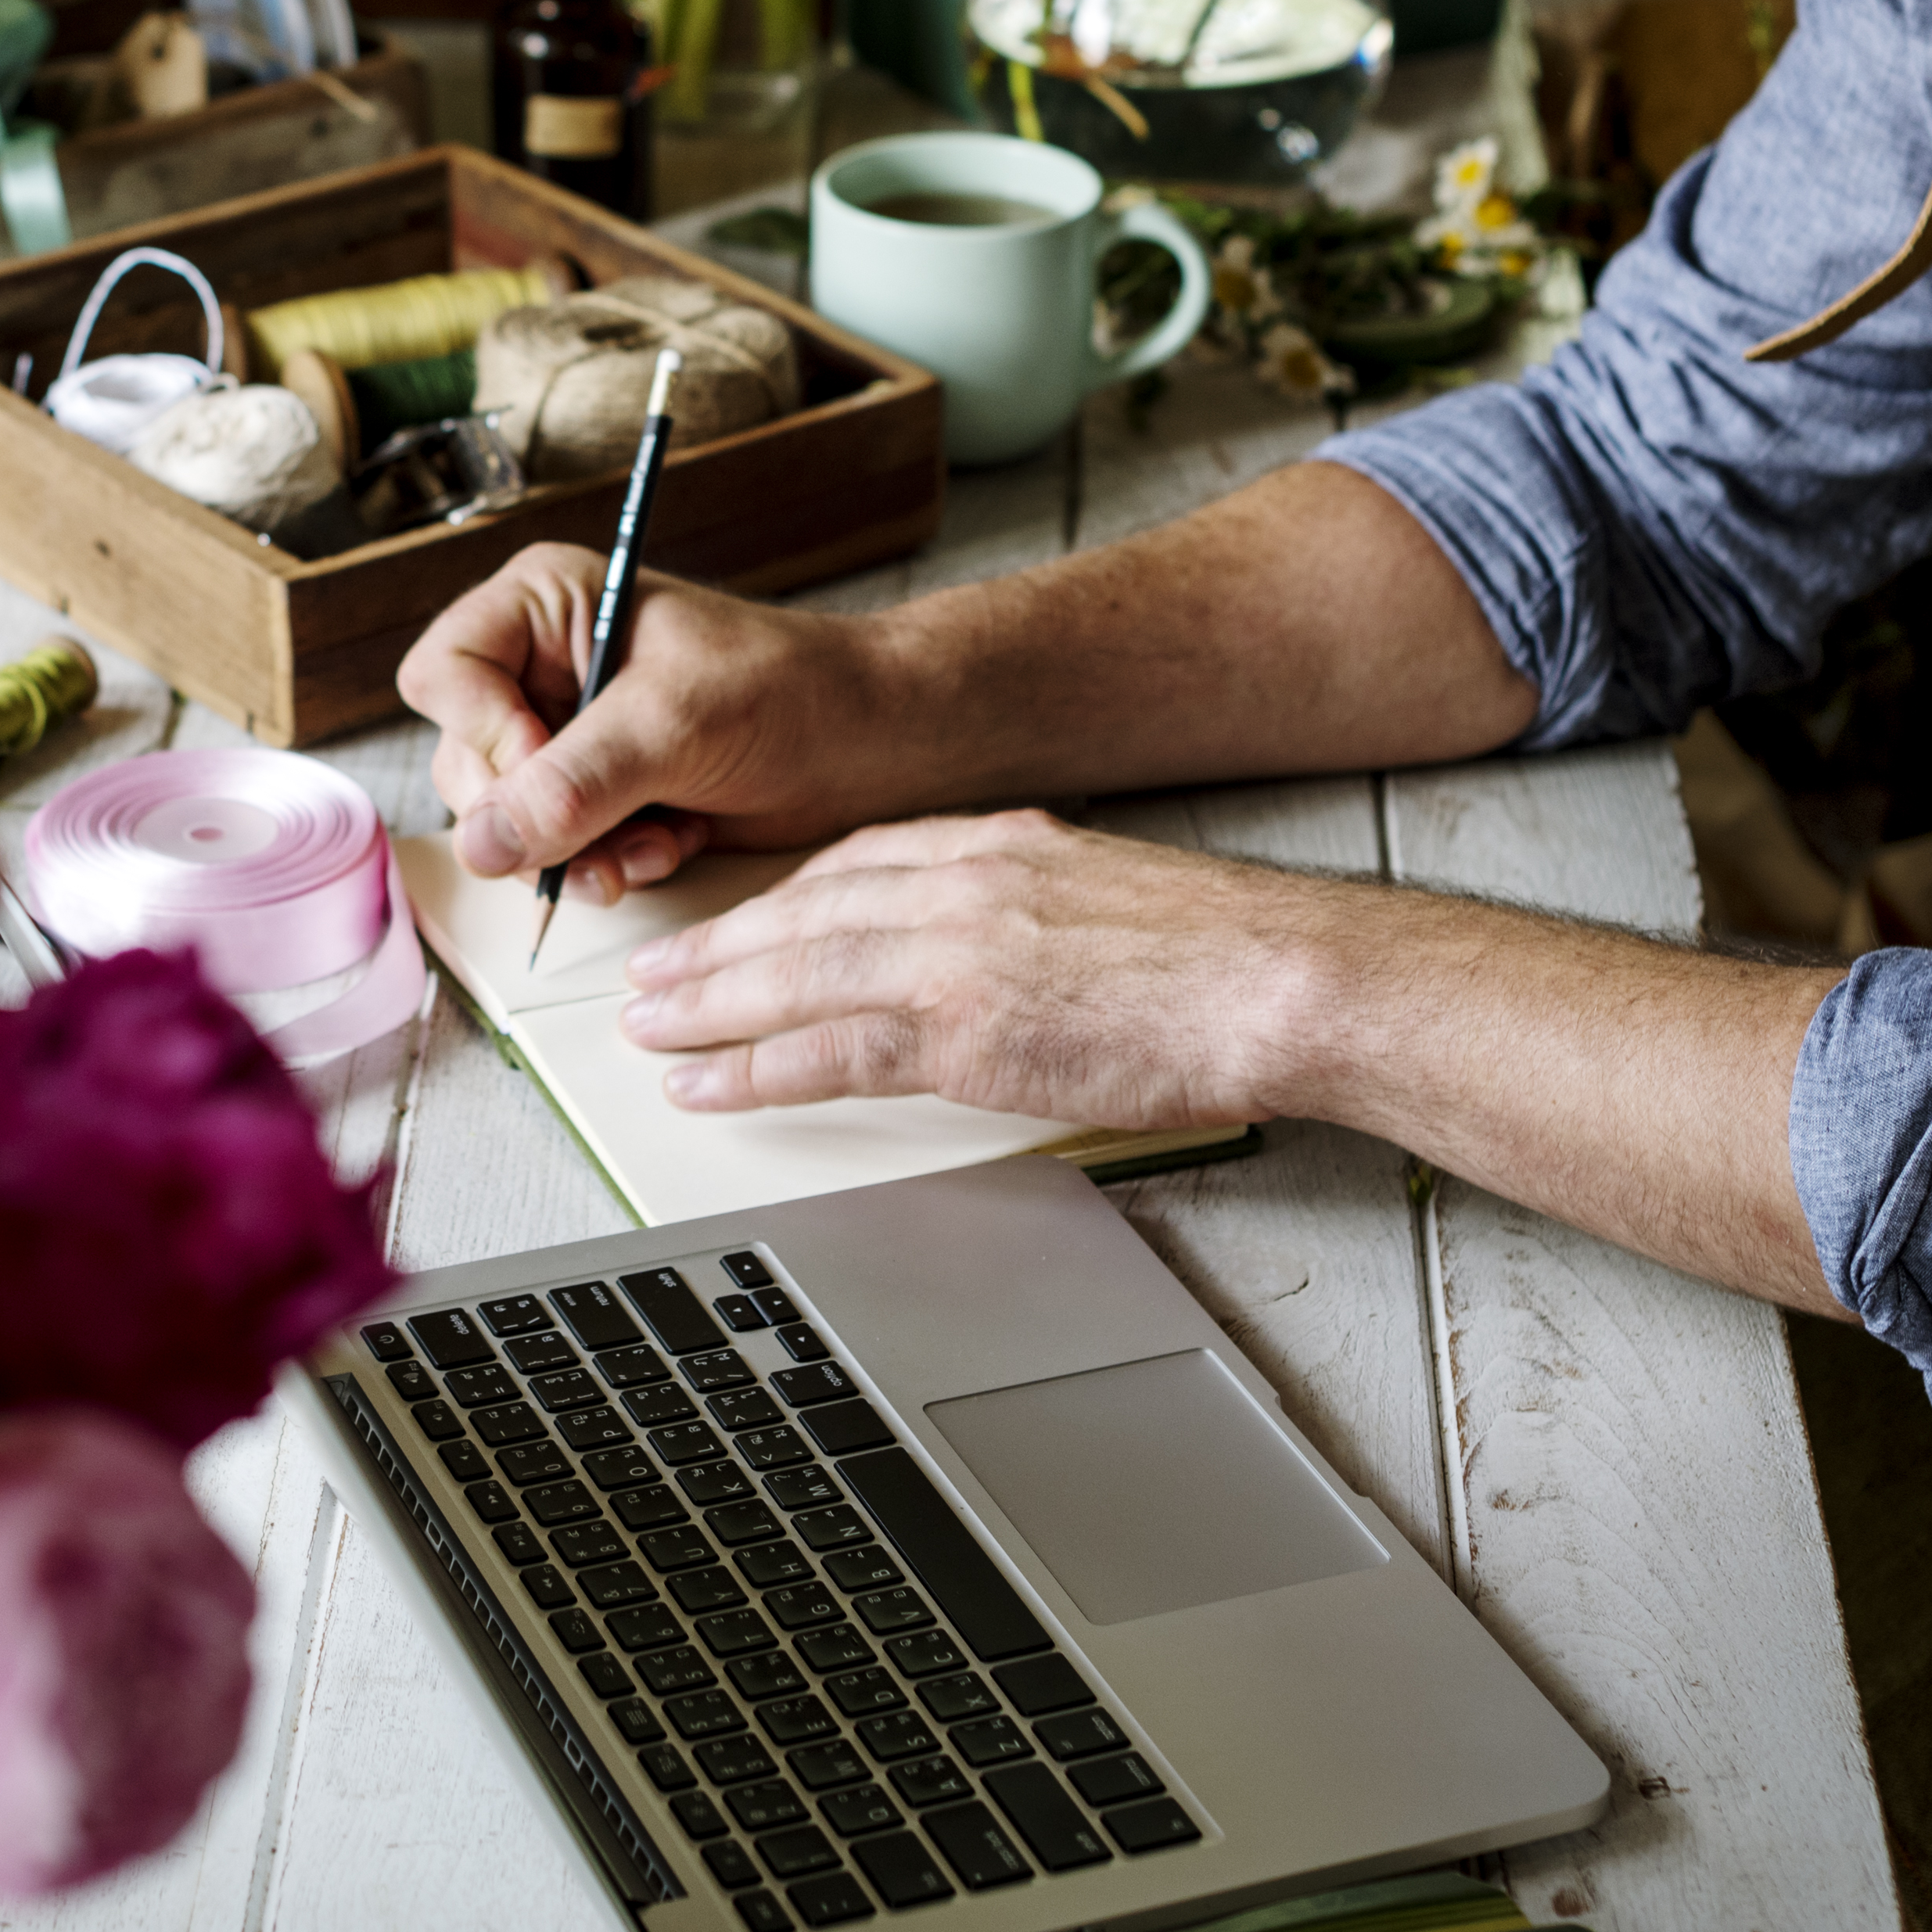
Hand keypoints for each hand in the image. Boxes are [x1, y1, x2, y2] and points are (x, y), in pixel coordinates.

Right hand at [397, 548, 888, 909]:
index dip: (484, 736)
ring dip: (576, 852)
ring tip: (650, 846)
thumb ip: (574, 783)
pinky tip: (668, 846)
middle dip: (534, 815)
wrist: (870, 743)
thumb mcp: (674, 725)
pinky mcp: (597, 794)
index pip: (445, 674)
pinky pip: (554, 851)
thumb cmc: (789, 692)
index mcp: (544, 604)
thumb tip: (485, 843)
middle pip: (462, 759)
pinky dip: (608, 865)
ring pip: (504, 820)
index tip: (547, 772)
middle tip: (595, 840)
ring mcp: (566, 735)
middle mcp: (540, 667)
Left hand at [615, 809, 1311, 1126]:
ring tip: (648, 1032)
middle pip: (799, 912)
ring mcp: (955, 955)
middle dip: (714, 946)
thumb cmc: (1220, 954)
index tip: (732, 922)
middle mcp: (959, 884)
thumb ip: (1028, 904)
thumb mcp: (1104, 890)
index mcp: (995, 843)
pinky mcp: (966, 1033)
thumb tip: (998, 946)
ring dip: (708, 1007)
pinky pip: (830, 1052)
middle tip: (650, 977)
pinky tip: (708, 1088)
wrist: (1283, 977)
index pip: (852, 862)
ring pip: (792, 975)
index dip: (777, 899)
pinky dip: (755, 1070)